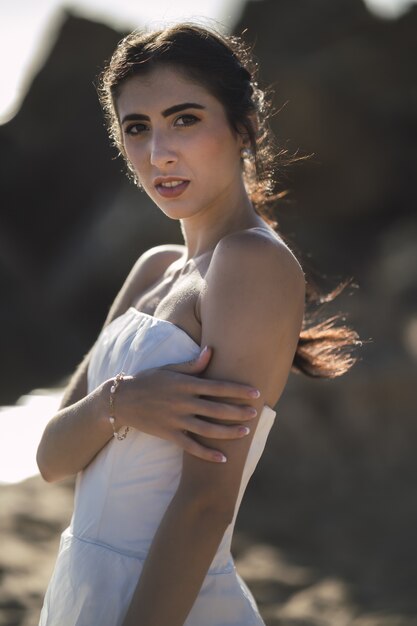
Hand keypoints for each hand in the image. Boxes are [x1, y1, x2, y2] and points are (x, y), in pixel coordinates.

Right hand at [106, 346, 259, 461]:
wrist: (121, 399)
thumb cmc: (148, 380)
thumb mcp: (170, 368)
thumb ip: (193, 364)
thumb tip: (212, 350)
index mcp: (185, 384)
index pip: (217, 386)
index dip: (238, 390)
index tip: (255, 393)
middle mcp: (183, 402)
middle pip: (216, 408)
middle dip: (238, 412)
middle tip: (255, 414)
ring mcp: (176, 419)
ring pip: (207, 429)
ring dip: (228, 432)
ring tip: (245, 434)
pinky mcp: (168, 434)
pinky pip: (191, 447)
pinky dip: (207, 453)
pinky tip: (222, 458)